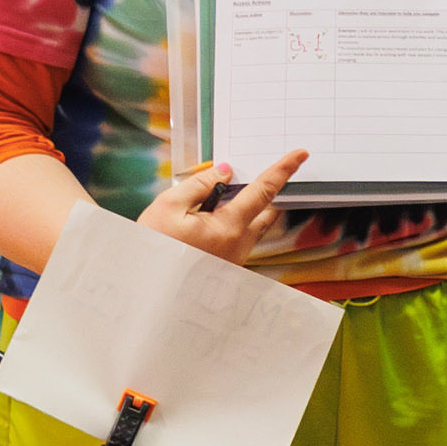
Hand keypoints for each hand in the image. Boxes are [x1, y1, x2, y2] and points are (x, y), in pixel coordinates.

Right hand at [140, 155, 305, 261]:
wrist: (145, 291)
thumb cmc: (155, 250)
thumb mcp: (169, 207)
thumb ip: (199, 184)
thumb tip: (224, 171)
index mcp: (229, 226)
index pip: (265, 191)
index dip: (284, 170)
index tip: (301, 155)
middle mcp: (239, 243)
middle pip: (267, 210)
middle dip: (267, 191)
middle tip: (257, 173)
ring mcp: (235, 258)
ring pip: (254, 225)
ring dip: (249, 208)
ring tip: (224, 196)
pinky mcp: (228, 267)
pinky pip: (241, 238)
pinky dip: (236, 222)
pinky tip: (212, 217)